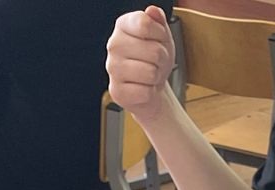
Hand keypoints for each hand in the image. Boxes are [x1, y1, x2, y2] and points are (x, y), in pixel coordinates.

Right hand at [106, 5, 175, 119]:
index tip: (159, 41)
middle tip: (156, 63)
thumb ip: (158, 20)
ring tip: (150, 75)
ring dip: (156, 77)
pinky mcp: (117, 91)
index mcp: (123, 25)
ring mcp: (112, 68)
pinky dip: (150, 93)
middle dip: (162, 60)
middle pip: (153, 51)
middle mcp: (114, 44)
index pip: (145, 24)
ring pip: (151, 73)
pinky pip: (146, 92)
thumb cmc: (155, 59)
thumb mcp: (162, 36)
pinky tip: (143, 88)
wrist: (152, 86)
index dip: (161, 35)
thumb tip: (152, 11)